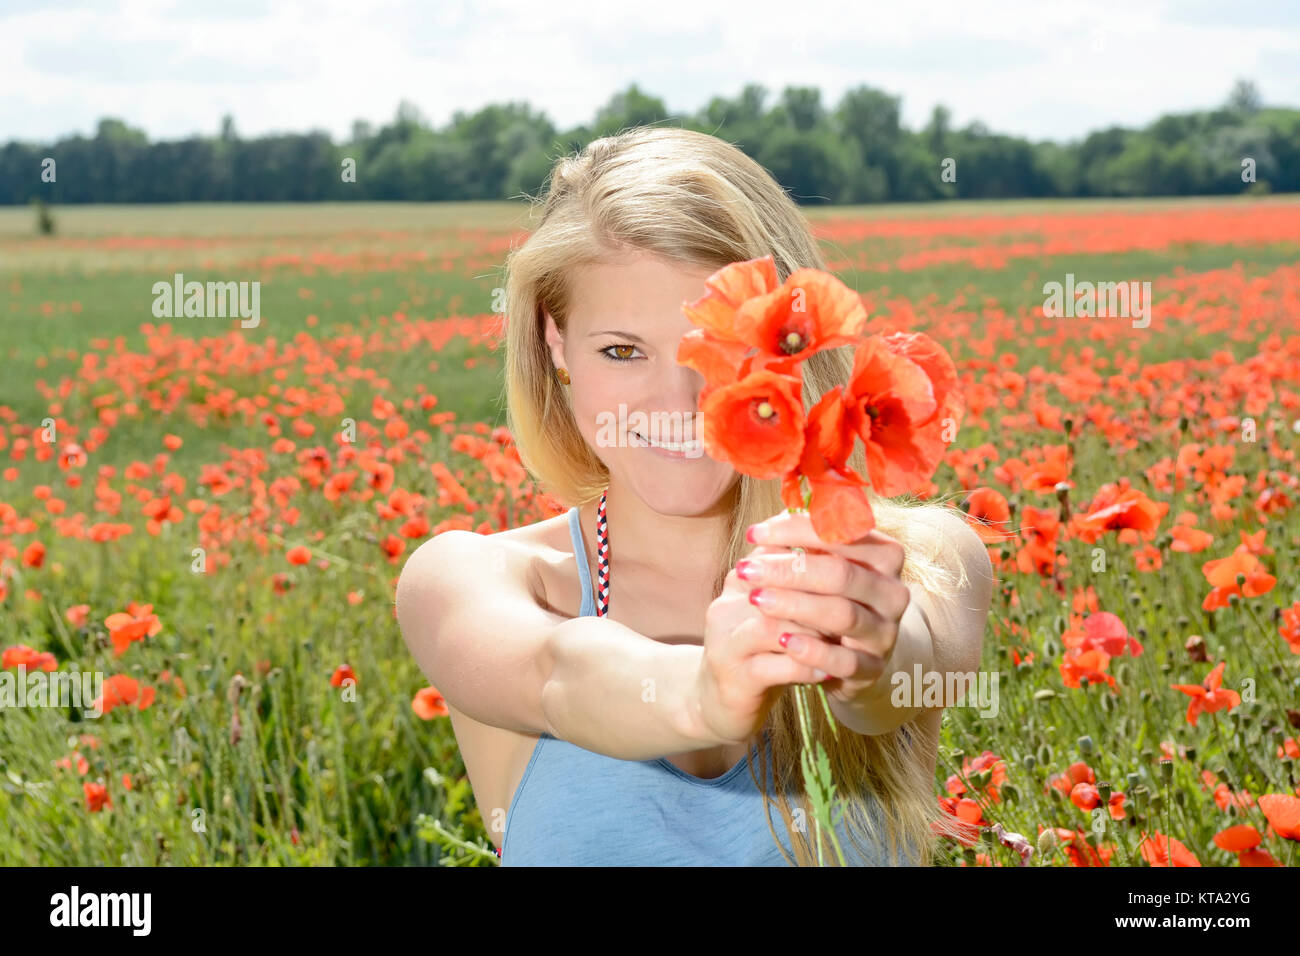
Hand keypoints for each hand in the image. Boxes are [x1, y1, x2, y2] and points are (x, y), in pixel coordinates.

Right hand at [693, 552, 834, 746]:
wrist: (718, 702)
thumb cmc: (761, 651)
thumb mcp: (778, 612)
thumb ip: (802, 584)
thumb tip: (846, 553)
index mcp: (740, 581)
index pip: (776, 551)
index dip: (816, 556)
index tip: (853, 565)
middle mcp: (727, 606)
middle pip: (774, 584)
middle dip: (818, 593)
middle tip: (856, 602)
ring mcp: (726, 643)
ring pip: (773, 626)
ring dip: (813, 632)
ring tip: (843, 639)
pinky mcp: (733, 678)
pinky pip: (774, 668)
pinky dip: (805, 668)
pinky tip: (827, 672)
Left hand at [735, 509, 910, 706]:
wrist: (850, 656)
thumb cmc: (828, 599)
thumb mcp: (818, 569)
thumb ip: (798, 546)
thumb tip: (764, 528)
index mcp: (884, 556)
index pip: (843, 533)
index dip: (795, 529)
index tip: (753, 532)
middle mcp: (892, 592)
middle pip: (841, 574)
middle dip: (789, 569)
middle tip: (746, 569)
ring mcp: (886, 632)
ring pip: (842, 614)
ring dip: (795, 605)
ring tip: (756, 599)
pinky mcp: (873, 669)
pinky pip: (845, 660)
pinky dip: (813, 650)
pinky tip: (782, 641)